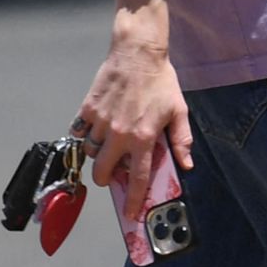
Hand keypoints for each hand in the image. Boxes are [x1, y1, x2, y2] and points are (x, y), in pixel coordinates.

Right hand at [71, 34, 193, 221]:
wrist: (138, 52)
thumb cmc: (161, 81)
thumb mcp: (179, 111)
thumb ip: (181, 140)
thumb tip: (186, 164)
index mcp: (143, 137)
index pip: (138, 179)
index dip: (134, 200)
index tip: (131, 214)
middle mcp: (119, 134)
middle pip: (103, 173)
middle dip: (108, 179)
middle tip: (116, 172)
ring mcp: (100, 122)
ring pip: (91, 154)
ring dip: (99, 156)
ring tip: (110, 144)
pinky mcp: (87, 109)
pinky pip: (80, 133)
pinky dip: (86, 136)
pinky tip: (96, 129)